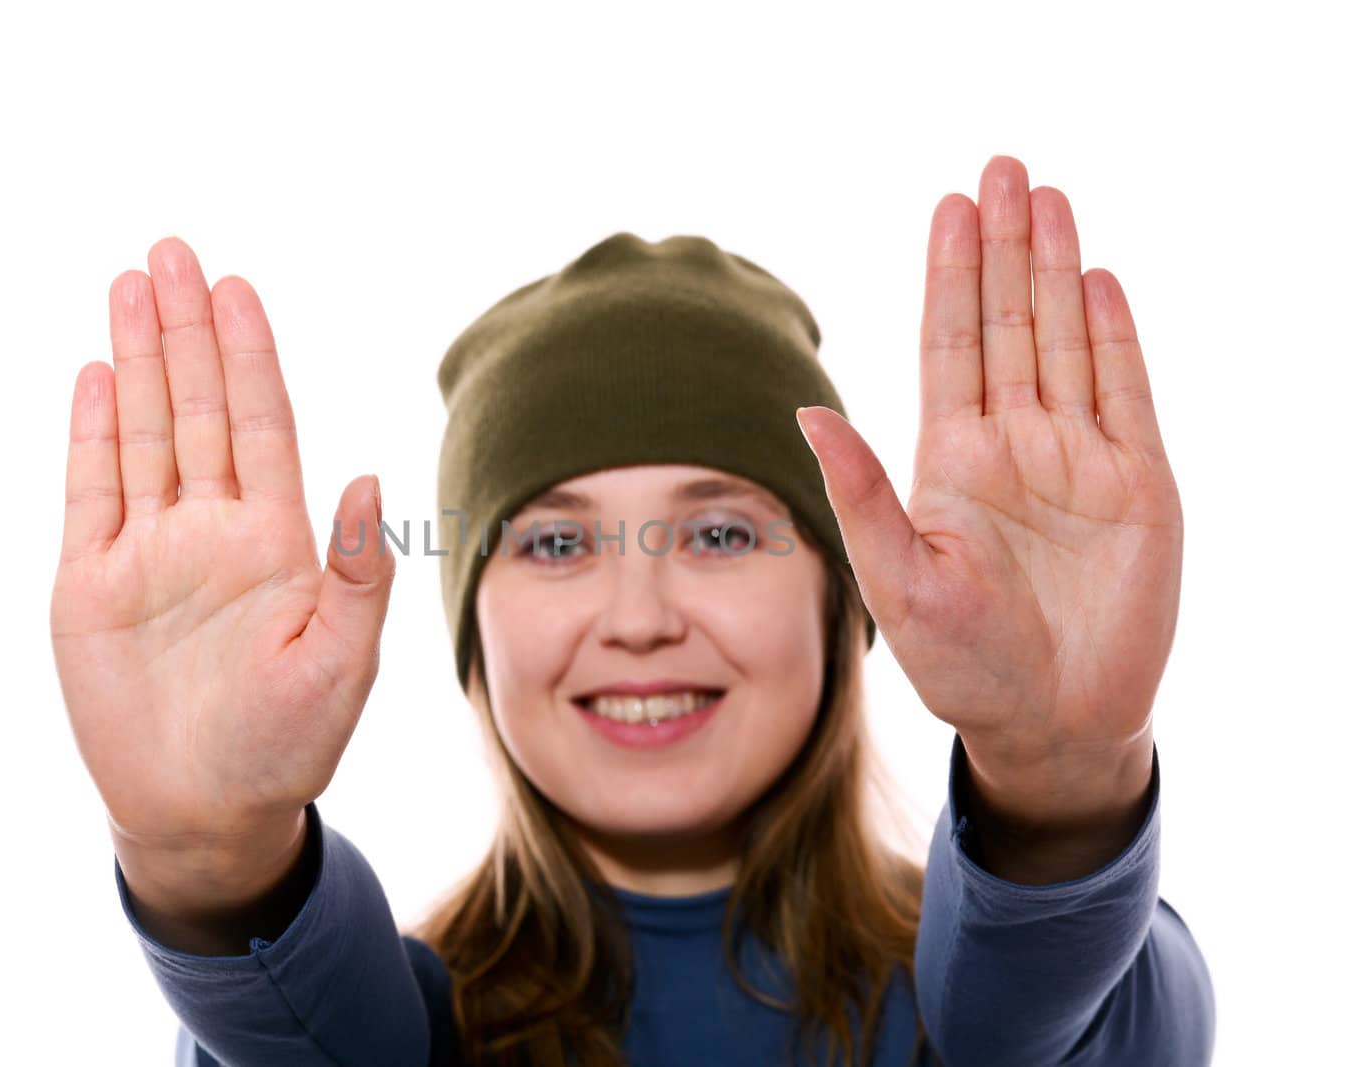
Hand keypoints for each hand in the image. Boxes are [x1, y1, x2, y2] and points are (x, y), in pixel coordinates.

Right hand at [50, 237, 394, 909]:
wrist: (206, 813)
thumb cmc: (287, 746)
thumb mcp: (340, 665)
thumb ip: (357, 576)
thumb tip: (374, 480)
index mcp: (277, 541)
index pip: (263, 426)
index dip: (251, 356)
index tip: (238, 288)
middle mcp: (213, 530)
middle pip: (199, 409)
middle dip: (188, 331)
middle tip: (173, 251)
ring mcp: (149, 552)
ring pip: (145, 433)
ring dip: (139, 360)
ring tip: (131, 284)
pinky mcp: (92, 584)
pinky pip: (91, 492)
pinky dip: (93, 434)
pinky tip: (98, 373)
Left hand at [796, 156, 1180, 817]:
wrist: (1050, 723)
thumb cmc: (964, 665)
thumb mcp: (899, 580)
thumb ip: (862, 494)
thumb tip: (806, 412)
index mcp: (951, 462)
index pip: (950, 346)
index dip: (951, 276)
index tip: (950, 207)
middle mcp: (1013, 447)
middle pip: (1007, 325)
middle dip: (1005, 248)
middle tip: (1004, 168)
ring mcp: (1077, 461)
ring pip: (1065, 343)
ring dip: (1056, 271)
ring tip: (1049, 197)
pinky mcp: (1138, 486)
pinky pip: (1126, 394)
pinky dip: (1113, 337)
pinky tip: (1097, 282)